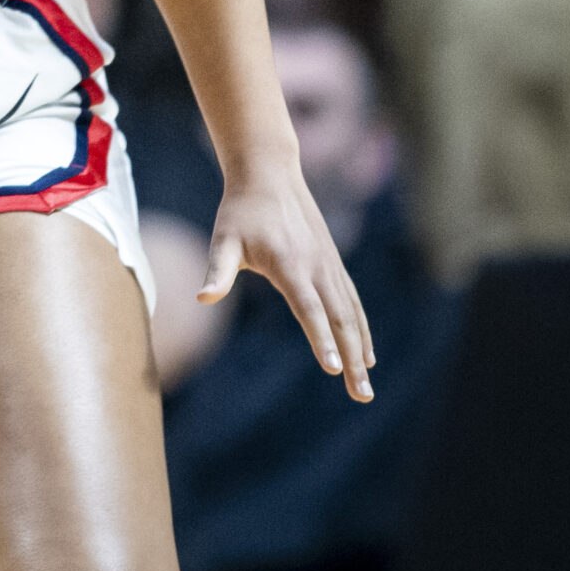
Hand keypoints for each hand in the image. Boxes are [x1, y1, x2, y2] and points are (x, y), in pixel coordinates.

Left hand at [200, 165, 376, 400]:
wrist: (269, 174)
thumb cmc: (240, 212)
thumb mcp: (223, 239)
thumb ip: (216, 271)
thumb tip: (202, 297)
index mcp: (290, 265)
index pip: (309, 309)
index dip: (321, 340)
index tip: (335, 369)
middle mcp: (317, 268)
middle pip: (340, 320)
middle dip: (353, 360)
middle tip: (362, 396)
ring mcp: (329, 266)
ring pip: (352, 313)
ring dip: (362, 350)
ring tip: (367, 384)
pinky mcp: (333, 264)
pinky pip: (352, 301)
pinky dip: (361, 328)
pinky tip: (366, 352)